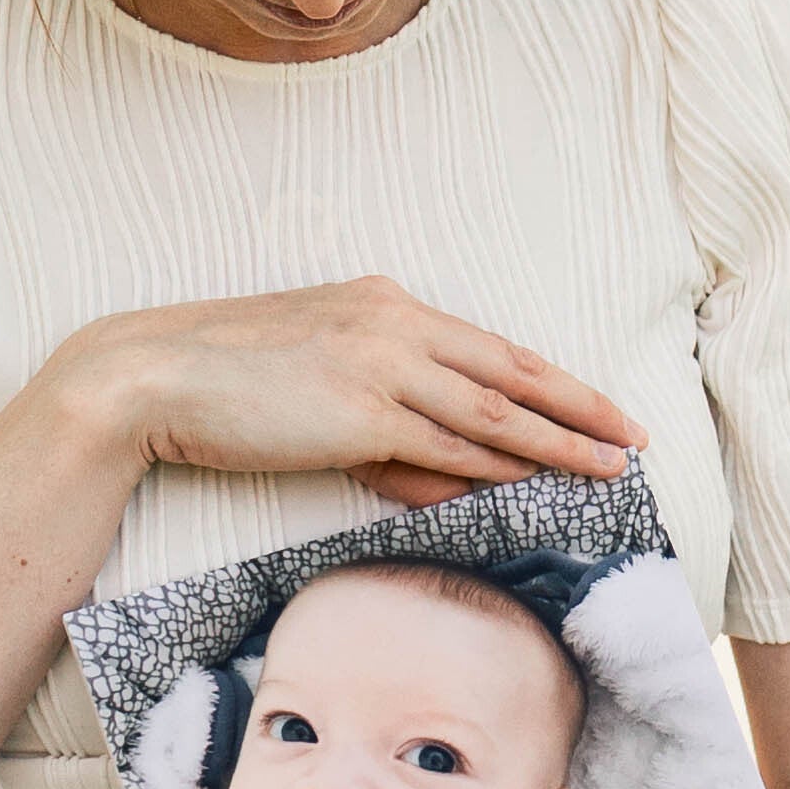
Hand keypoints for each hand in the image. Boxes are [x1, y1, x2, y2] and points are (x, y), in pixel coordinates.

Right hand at [69, 274, 647, 509]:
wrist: (154, 375)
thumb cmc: (224, 381)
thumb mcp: (315, 379)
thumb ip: (383, 416)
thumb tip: (442, 471)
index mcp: (385, 305)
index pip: (489, 347)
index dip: (552, 379)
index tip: (597, 405)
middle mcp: (394, 323)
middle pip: (512, 370)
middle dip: (582, 407)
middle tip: (634, 437)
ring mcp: (380, 364)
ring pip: (493, 411)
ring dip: (559, 442)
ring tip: (608, 467)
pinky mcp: (360, 411)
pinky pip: (447, 445)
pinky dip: (499, 467)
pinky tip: (536, 483)